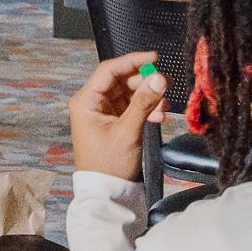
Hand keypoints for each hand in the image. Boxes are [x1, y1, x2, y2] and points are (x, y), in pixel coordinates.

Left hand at [67, 52, 166, 181]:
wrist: (108, 192)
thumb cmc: (110, 163)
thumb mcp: (128, 131)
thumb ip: (144, 103)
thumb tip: (160, 78)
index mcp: (86, 101)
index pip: (109, 70)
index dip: (132, 61)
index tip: (155, 58)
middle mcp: (92, 103)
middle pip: (121, 80)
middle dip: (145, 82)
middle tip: (166, 86)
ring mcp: (103, 113)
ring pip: (129, 93)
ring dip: (148, 97)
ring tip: (164, 107)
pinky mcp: (115, 123)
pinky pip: (132, 107)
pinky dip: (146, 108)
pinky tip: (160, 116)